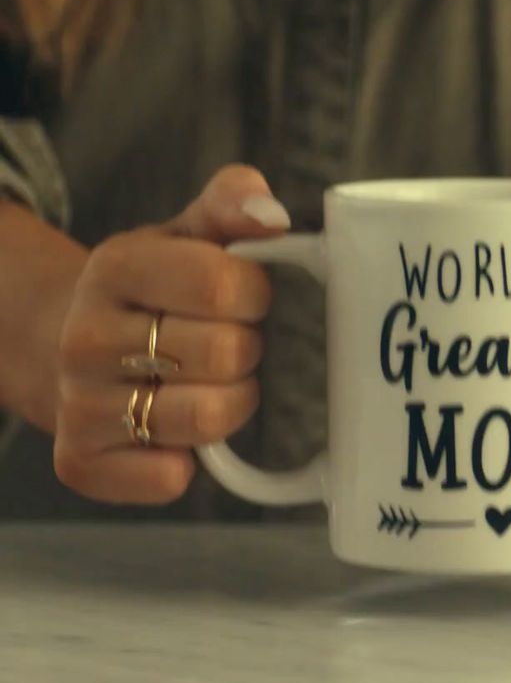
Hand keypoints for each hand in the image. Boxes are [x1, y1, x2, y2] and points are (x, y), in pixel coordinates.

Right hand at [50, 165, 290, 504]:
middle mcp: (84, 337)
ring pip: (206, 419)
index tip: (244, 297)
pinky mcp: (80, 463)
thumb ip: (233, 203)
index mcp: (116, 267)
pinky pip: (169, 479)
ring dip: (231, 404)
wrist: (68, 344)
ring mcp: (77, 404)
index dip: (255, 295)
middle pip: (224, 354)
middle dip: (246, 349)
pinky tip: (178, 431)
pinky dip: (190, 462)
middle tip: (226, 343)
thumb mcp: (190, 233)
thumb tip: (270, 214)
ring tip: (210, 382)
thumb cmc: (156, 289)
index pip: (226, 285)